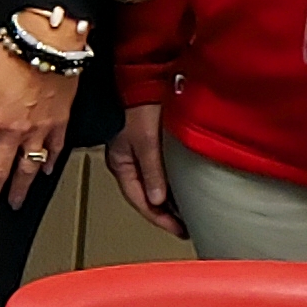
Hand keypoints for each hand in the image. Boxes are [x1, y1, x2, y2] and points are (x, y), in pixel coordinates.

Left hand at [0, 31, 76, 220]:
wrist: (48, 43)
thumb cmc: (10, 55)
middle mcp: (12, 132)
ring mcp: (38, 130)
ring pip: (26, 169)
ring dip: (19, 190)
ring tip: (13, 203)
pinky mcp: (58, 123)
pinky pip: (54, 150)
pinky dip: (48, 163)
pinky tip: (44, 172)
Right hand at [106, 102, 185, 238]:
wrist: (144, 76)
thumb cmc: (138, 104)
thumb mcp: (145, 141)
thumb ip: (152, 172)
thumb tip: (159, 200)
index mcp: (120, 163)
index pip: (139, 200)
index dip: (159, 218)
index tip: (179, 230)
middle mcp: (128, 161)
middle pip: (146, 196)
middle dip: (164, 214)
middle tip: (185, 227)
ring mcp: (139, 153)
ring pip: (153, 185)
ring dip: (168, 200)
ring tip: (186, 213)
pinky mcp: (150, 144)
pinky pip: (160, 172)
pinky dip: (170, 185)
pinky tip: (182, 190)